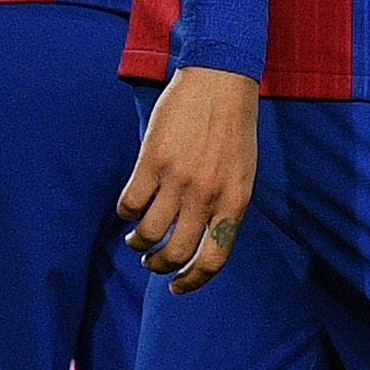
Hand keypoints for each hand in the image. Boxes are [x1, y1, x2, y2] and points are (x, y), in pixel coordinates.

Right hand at [118, 65, 259, 291]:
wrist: (220, 81)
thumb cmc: (233, 128)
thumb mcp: (243, 173)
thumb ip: (225, 206)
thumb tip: (202, 239)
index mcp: (234, 203)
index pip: (213, 259)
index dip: (192, 281)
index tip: (176, 288)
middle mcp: (206, 196)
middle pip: (175, 252)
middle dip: (158, 266)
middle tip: (150, 262)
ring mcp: (178, 180)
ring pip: (148, 233)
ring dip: (137, 243)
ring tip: (135, 239)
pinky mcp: (153, 161)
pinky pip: (131, 203)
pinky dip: (126, 214)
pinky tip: (129, 209)